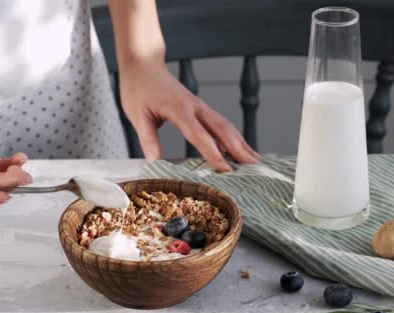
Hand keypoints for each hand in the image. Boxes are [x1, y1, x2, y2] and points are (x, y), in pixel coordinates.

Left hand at [119, 60, 259, 171]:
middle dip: (239, 149)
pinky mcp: (200, 107)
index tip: (226, 170)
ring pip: (226, 125)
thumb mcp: (137, 116)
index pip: (200, 135)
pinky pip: (220, 123)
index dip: (214, 154)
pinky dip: (233, 136)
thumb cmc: (138, 88)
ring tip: (256, 160)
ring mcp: (200, 106)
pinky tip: (240, 148)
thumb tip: (155, 165)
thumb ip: (149, 140)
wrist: (143, 62)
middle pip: (222, 129)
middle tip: (254, 167)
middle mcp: (195, 106)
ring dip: (241, 143)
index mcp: (179, 109)